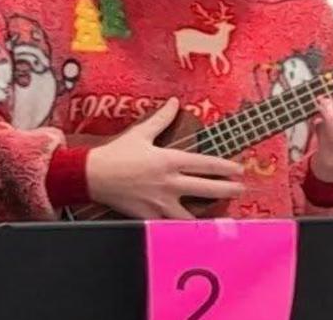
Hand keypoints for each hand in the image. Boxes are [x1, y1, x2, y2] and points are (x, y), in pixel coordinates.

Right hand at [88, 99, 246, 218]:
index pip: (205, 164)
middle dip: (227, 190)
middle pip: (206, 189)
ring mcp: (159, 202)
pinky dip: (183, 229)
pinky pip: (170, 226)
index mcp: (169, 160)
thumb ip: (161, 118)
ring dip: (209, 215)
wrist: (91, 176)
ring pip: (191, 215)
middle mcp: (168, 183)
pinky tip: (195, 231)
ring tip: (224, 216)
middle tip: (241, 189)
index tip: (239, 169)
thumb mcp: (140, 133)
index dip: (225, 167)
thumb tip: (174, 102)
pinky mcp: (148, 216)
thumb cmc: (116, 154)